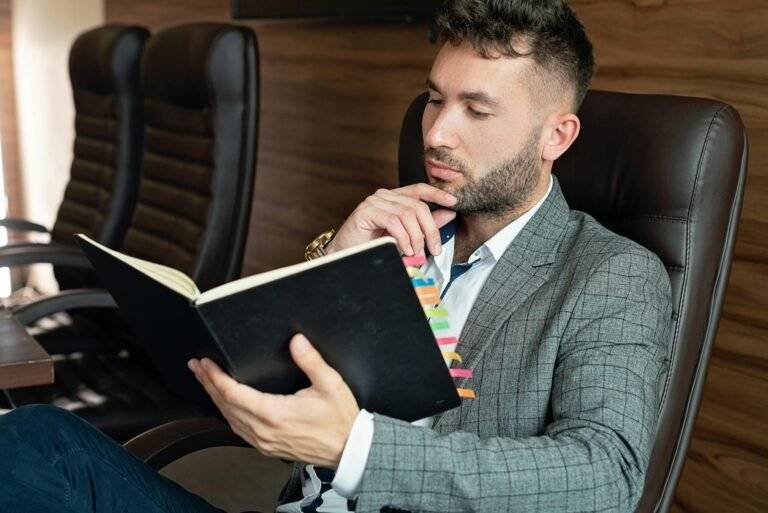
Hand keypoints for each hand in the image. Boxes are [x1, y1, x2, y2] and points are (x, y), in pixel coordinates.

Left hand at [188, 334, 359, 467]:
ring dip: (215, 398)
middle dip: (208, 383)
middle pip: (225, 405)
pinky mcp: (267, 447)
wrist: (348, 449)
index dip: (216, 376)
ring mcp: (264, 442)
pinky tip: (225, 404)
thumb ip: (311, 361)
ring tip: (206, 381)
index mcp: (275, 413)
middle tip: (197, 366)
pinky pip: (239, 430)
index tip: (206, 362)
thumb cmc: (340, 419)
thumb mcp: (330, 384)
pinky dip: (227, 414)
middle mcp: (264, 430)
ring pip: (229, 419)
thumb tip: (296, 341)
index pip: (233, 393)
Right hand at [327, 184, 456, 256]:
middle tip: (433, 249)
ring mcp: (374, 202)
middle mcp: (384, 195)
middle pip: (417, 206)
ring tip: (416, 253)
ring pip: (407, 214)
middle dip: (430, 229)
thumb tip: (449, 213)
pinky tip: (404, 249)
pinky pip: (393, 221)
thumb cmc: (374, 246)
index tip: (454, 202)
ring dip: (416, 237)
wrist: (347, 256)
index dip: (437, 193)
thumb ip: (425, 224)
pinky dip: (403, 237)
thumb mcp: (406, 236)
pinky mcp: (365, 211)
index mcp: (395, 198)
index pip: (419, 189)